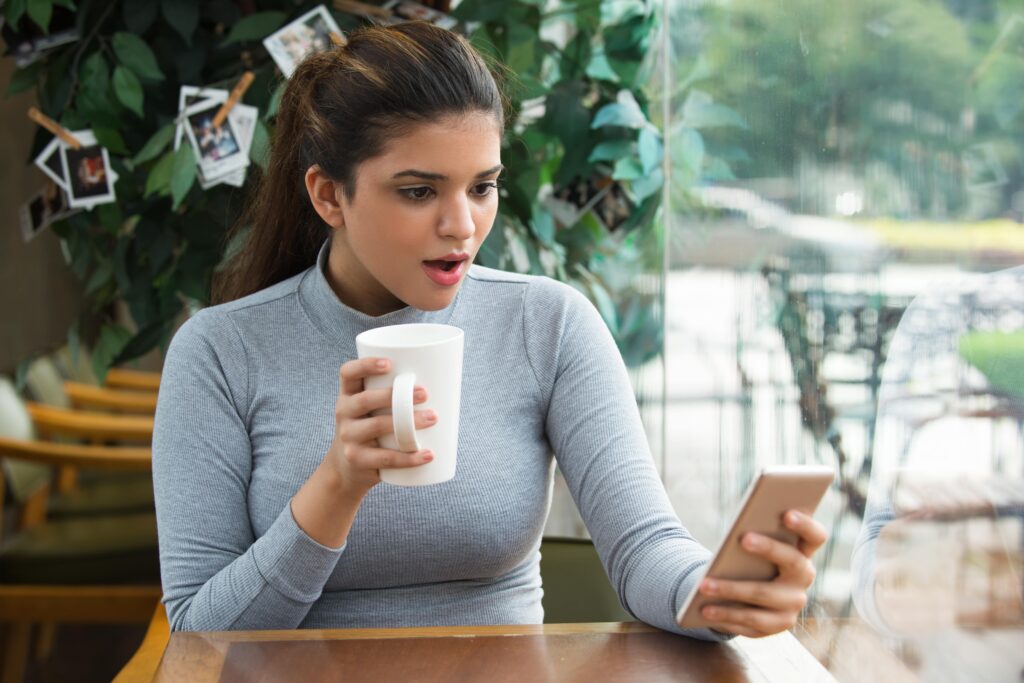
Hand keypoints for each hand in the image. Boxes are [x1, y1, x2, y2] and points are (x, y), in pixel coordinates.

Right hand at [327, 357, 435, 495]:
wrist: (346, 470)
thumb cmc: (371, 431)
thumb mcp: (371, 411)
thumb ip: (394, 397)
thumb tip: (444, 381)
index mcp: (348, 395)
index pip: (348, 373)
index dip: (365, 365)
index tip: (389, 364)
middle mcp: (343, 412)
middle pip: (365, 400)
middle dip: (395, 395)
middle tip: (425, 393)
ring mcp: (348, 437)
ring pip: (377, 426)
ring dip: (408, 422)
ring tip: (433, 418)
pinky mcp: (357, 459)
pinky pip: (384, 458)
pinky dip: (409, 458)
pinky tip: (427, 454)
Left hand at [698, 510, 827, 637]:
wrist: (747, 596)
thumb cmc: (748, 558)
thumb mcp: (752, 546)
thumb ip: (752, 535)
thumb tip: (738, 531)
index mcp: (802, 552)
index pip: (815, 536)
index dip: (805, 524)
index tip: (787, 513)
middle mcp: (804, 578)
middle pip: (793, 561)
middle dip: (769, 548)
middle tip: (743, 538)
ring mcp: (793, 604)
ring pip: (763, 595)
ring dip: (732, 589)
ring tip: (704, 585)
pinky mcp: (777, 625)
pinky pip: (751, 621)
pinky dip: (726, 614)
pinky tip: (705, 609)